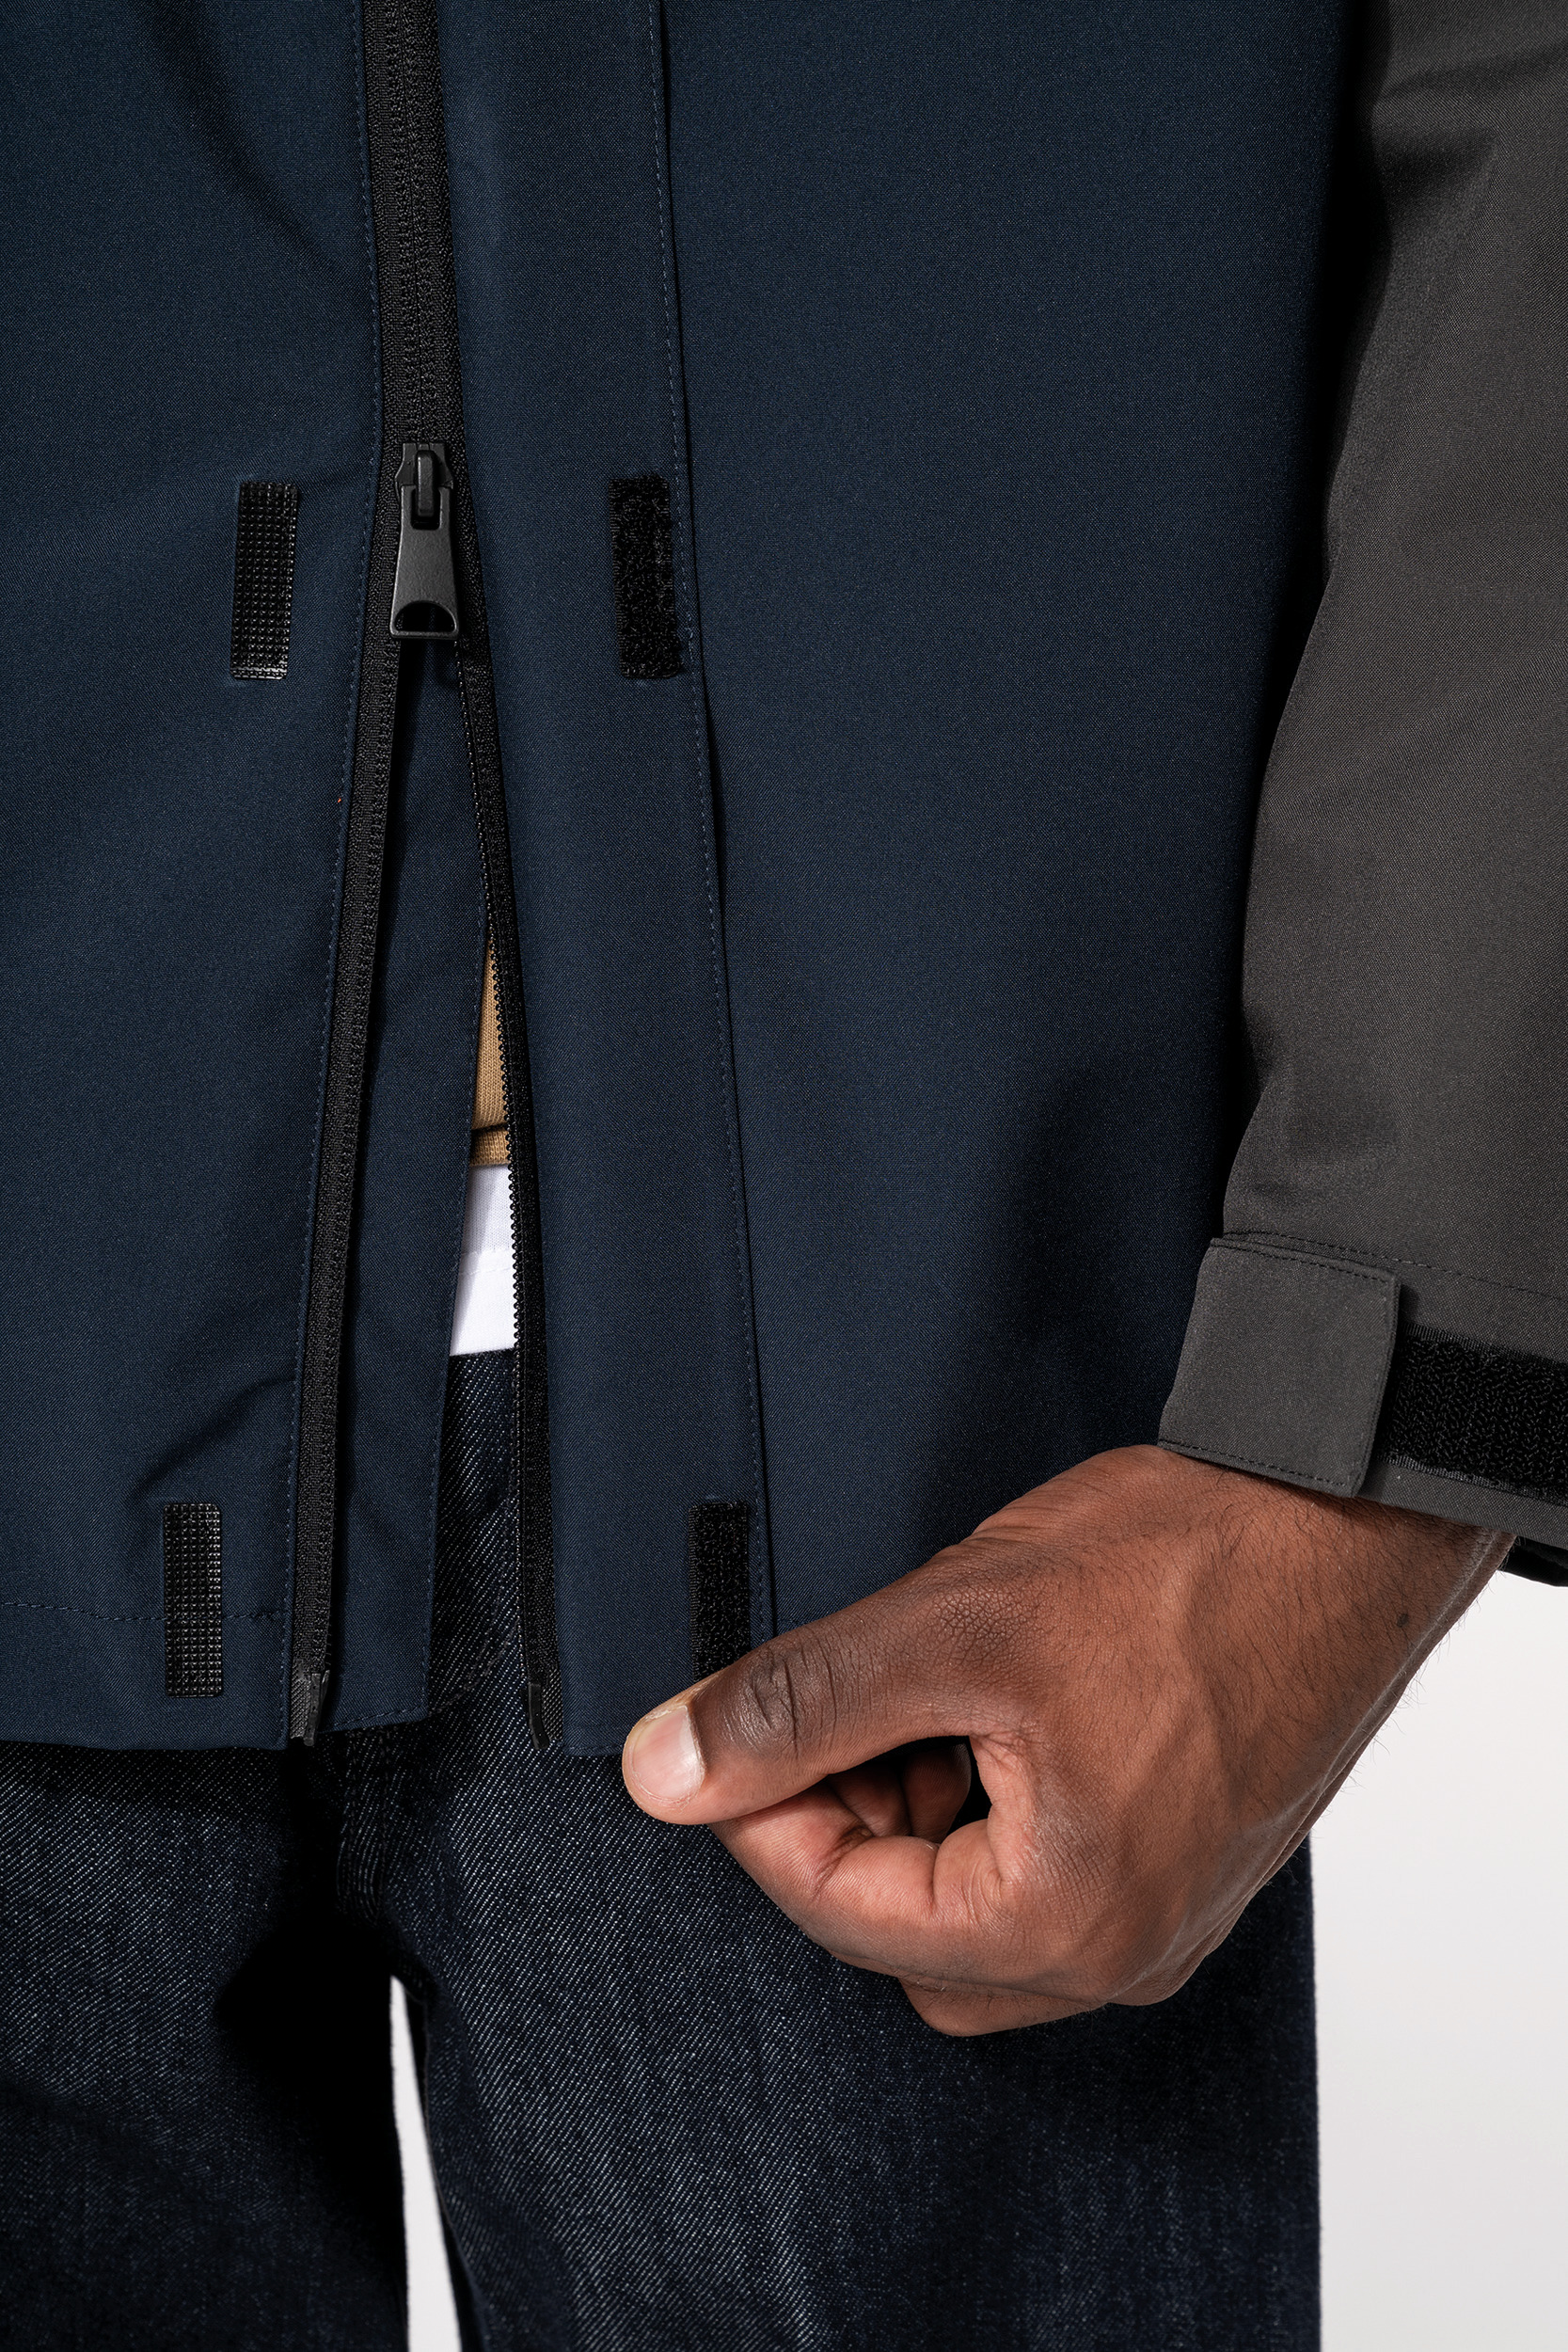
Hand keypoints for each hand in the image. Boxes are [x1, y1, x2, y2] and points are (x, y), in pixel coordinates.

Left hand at [621, 1446, 1507, 2034]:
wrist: (1340, 1517)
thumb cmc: (1188, 1567)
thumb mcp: (953, 1624)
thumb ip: (798, 1706)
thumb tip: (663, 1771)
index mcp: (1065, 1922)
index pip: (840, 1912)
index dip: (758, 1808)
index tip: (723, 1727)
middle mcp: (1122, 1953)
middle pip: (901, 1930)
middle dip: (845, 1815)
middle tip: (843, 1699)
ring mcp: (1162, 1914)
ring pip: (968, 1904)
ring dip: (914, 1807)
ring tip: (930, 1684)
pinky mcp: (1184, 1863)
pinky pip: (1042, 1872)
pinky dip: (987, 1802)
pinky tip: (993, 1701)